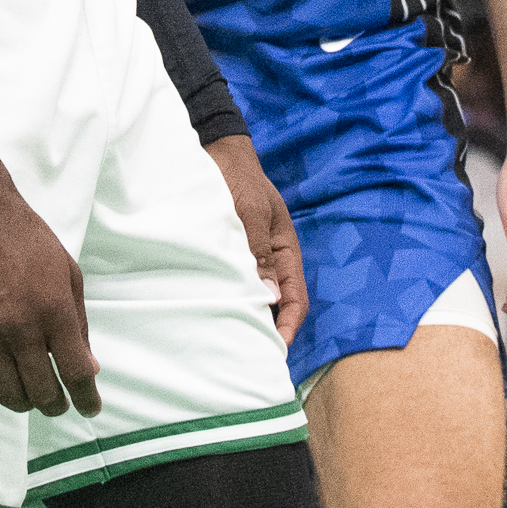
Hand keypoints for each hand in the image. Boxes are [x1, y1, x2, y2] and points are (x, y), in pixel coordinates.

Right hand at [0, 189, 101, 415]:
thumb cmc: (24, 237)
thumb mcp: (66, 271)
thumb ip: (78, 322)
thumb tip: (88, 367)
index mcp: (54, 310)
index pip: (75, 372)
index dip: (86, 399)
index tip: (90, 409)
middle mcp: (20, 327)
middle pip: (41, 392)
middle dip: (55, 405)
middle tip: (58, 403)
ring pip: (7, 394)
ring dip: (23, 403)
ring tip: (29, 396)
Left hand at [205, 135, 308, 344]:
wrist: (214, 151)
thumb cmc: (236, 177)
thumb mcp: (249, 211)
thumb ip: (257, 252)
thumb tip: (268, 296)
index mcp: (285, 250)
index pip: (294, 298)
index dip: (287, 326)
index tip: (275, 348)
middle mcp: (269, 260)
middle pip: (275, 305)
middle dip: (266, 331)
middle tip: (248, 357)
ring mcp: (249, 259)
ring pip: (253, 297)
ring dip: (246, 317)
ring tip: (229, 343)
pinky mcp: (229, 255)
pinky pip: (233, 285)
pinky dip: (228, 301)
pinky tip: (212, 314)